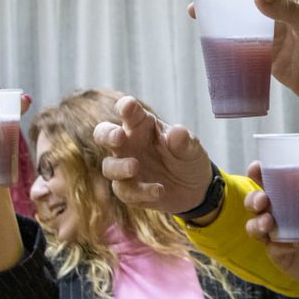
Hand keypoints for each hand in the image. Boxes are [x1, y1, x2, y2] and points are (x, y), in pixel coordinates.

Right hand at [94, 96, 214, 213]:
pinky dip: (141, 192)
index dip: (125, 107)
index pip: (129, 112)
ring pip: (109, 167)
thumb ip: (184, 141)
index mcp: (142, 126)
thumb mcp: (192, 149)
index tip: (128, 106)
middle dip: (107, 134)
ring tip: (134, 166)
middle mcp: (129, 145)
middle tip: (118, 136)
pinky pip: (126, 192)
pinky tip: (159, 190)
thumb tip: (177, 132)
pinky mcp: (130, 191)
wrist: (195, 189)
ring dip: (119, 167)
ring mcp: (126, 168)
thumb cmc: (188, 159)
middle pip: (103, 134)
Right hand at [204, 0, 298, 107]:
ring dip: (222, 18)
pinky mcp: (266, 55)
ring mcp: (271, 33)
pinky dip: (228, 43)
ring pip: (241, 20)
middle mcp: (280, 11)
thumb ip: (285, 10)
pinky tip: (214, 44)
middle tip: (205, 4)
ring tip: (199, 19)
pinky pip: (243, 44)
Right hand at [244, 162, 298, 298]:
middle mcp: (278, 214)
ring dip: (257, 222)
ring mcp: (275, 234)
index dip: (259, 173)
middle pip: (255, 202)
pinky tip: (293, 246)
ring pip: (254, 225)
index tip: (257, 168)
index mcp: (290, 197)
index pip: (270, 181)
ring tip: (269, 223)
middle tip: (263, 200)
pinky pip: (270, 247)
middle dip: (253, 198)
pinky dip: (277, 245)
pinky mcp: (277, 253)